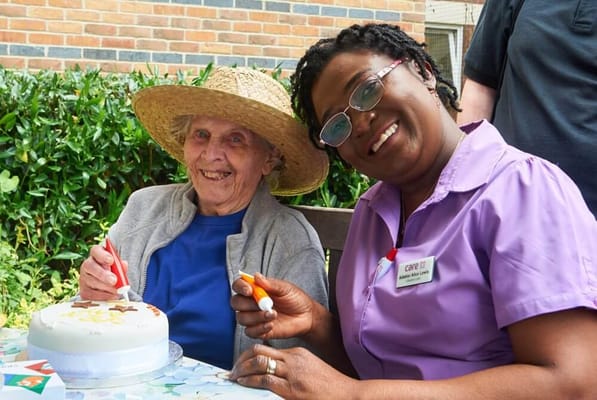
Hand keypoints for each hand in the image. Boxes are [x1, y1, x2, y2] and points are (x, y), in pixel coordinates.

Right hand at [78, 244, 126, 299]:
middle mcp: (87, 265)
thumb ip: (121, 266)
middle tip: (114, 280)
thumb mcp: (119, 267)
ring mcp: (83, 278)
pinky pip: (93, 294)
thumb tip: (124, 265)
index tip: (111, 260)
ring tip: (117, 290)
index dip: (103, 255)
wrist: (106, 287)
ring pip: (92, 282)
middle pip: (91, 267)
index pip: (96, 251)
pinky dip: (105, 296)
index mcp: (96, 255)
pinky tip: (112, 295)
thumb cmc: (113, 272)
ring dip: (106, 287)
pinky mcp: (84, 291)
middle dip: (103, 274)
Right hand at [230, 273, 314, 340]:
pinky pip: (249, 332)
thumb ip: (270, 284)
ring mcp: (253, 317)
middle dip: (247, 304)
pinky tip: (271, 325)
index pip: (238, 285)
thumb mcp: (285, 288)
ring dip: (256, 317)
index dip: (240, 287)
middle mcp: (250, 303)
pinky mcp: (258, 331)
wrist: (306, 316)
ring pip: (241, 318)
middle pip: (235, 303)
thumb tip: (256, 276)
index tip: (249, 290)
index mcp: (255, 289)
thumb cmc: (295, 299)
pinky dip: (259, 328)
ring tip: (273, 314)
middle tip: (263, 304)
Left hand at [230, 344, 356, 399]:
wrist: (348, 395)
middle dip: (240, 361)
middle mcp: (292, 359)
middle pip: (258, 352)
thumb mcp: (310, 370)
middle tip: (232, 371)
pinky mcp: (292, 389)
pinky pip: (264, 380)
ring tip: (233, 378)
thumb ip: (293, 368)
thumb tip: (273, 374)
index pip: (265, 349)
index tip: (239, 364)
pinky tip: (243, 384)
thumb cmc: (330, 387)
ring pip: (258, 364)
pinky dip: (249, 382)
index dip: (248, 356)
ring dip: (241, 371)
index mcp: (297, 353)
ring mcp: (292, 373)